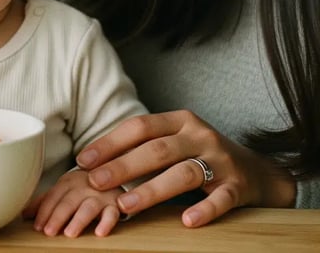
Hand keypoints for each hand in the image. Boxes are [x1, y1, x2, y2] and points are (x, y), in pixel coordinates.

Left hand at [23, 169, 122, 236]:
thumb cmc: (84, 187)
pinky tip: (100, 232)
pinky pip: (113, 213)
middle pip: (68, 201)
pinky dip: (107, 222)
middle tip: (48, 232)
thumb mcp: (64, 190)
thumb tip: (24, 214)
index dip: (44, 212)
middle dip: (57, 216)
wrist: (114, 174)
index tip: (37, 226)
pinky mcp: (116, 203)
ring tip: (70, 233)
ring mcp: (100, 194)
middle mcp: (84, 185)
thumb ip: (45, 201)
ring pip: (89, 206)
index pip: (53, 196)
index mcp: (68, 181)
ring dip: (79, 219)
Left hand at [75, 110, 296, 226]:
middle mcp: (199, 135)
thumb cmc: (199, 156)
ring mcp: (221, 160)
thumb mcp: (173, 143)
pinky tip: (186, 221)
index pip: (139, 127)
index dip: (110, 143)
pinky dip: (205, 209)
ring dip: (151, 190)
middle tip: (95, 183)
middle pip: (156, 149)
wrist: (258, 171)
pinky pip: (221, 198)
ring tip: (125, 206)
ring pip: (183, 173)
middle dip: (122, 166)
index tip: (84, 161)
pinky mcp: (238, 186)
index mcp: (179, 121)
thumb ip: (139, 148)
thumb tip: (88, 165)